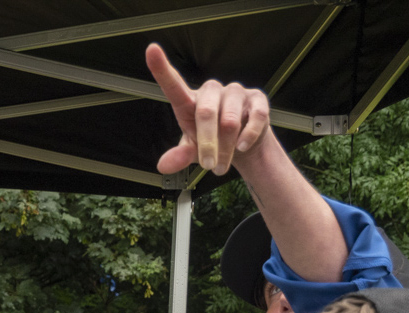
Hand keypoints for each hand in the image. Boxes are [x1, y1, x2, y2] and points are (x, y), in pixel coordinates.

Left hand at [146, 42, 270, 175]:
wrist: (242, 145)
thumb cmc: (211, 141)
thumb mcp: (192, 151)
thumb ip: (179, 156)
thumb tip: (163, 166)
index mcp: (190, 102)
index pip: (174, 85)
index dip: (161, 68)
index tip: (151, 50)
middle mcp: (211, 91)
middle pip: (205, 113)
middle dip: (207, 144)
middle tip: (209, 166)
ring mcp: (234, 92)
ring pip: (229, 121)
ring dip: (226, 148)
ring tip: (223, 164)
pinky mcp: (256, 99)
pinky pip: (254, 118)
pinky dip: (247, 138)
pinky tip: (243, 146)